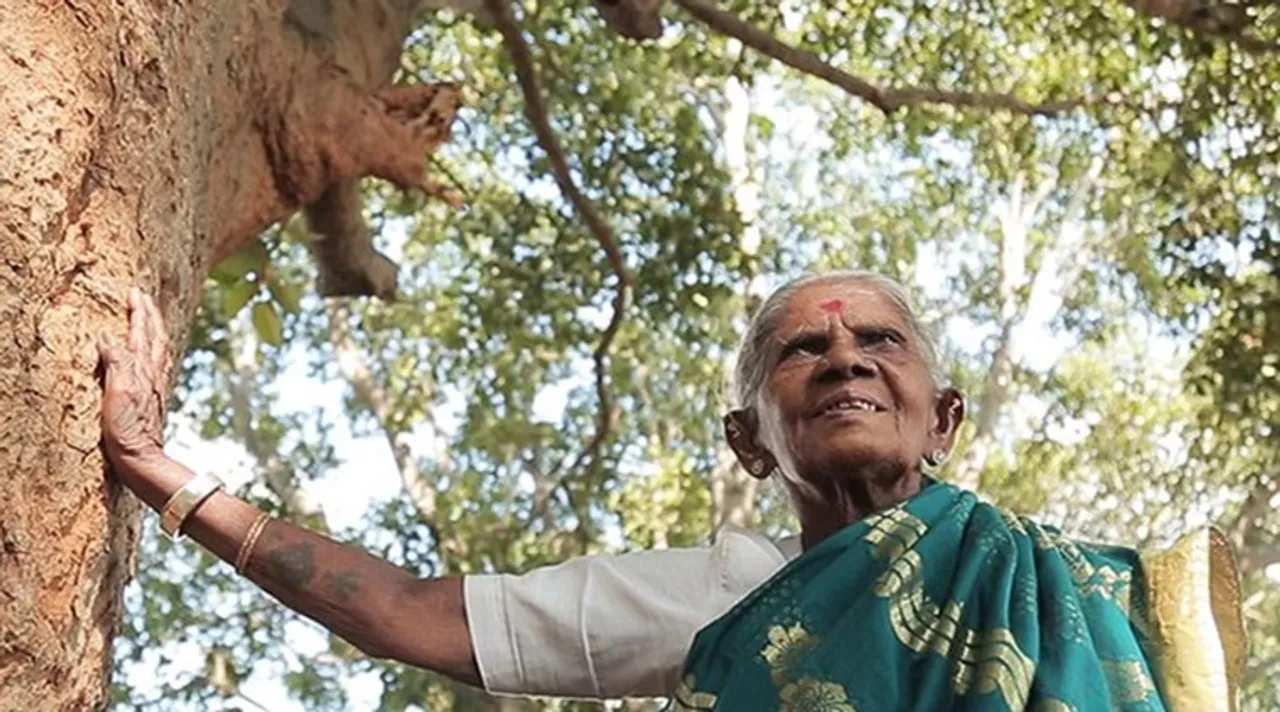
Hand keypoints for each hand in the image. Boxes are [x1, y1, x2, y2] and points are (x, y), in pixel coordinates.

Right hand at [99, 288, 170, 473]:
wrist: (142, 457)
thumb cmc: (127, 429)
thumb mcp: (117, 393)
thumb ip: (117, 363)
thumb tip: (109, 338)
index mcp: (142, 369)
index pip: (142, 332)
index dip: (139, 311)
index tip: (135, 292)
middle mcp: (152, 374)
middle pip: (155, 336)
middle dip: (150, 314)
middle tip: (144, 296)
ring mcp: (155, 385)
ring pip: (159, 348)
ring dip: (155, 328)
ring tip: (151, 316)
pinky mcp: (153, 397)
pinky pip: (158, 363)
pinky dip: (156, 349)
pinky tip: (154, 354)